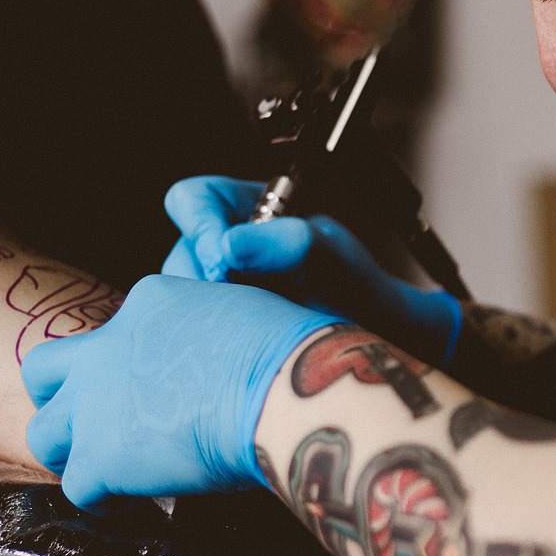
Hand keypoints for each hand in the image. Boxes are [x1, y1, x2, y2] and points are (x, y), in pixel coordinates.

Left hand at [22, 275, 341, 508]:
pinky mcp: (100, 457)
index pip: (121, 328)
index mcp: (152, 302)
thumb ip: (217, 328)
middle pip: (46, 369)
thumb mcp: (247, 312)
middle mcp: (109, 346)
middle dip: (60, 396)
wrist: (285, 390)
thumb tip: (225, 357)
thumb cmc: (290, 354)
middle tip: (92, 419)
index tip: (161, 384)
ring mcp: (96, 403)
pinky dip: (100, 497)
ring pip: (44, 432)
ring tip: (100, 468)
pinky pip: (77, 487)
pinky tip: (125, 500)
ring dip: (70, 451)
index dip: (136, 359)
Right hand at [162, 175, 461, 366]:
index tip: (225, 265)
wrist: (375, 340)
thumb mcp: (332, 257)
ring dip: (210, 319)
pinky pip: (190, 336)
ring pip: (180, 302)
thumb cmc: (358, 288)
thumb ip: (289, 243)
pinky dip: (212, 346)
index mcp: (245, 210)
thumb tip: (229, 245)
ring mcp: (215, 291)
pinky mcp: (212, 332)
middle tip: (244, 310)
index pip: (194, 200)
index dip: (200, 228)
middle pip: (180, 255)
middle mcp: (222, 248)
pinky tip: (245, 354)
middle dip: (205, 285)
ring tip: (258, 332)